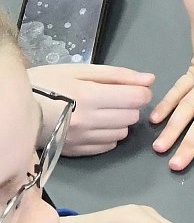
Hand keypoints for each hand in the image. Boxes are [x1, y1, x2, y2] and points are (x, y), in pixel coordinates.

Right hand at [30, 64, 153, 156]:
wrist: (15, 107)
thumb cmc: (48, 83)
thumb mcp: (81, 71)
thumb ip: (118, 75)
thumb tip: (149, 80)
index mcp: (89, 96)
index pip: (136, 98)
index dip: (141, 92)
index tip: (133, 89)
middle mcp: (88, 121)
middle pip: (132, 116)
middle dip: (129, 106)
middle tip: (113, 99)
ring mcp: (82, 139)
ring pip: (123, 133)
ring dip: (119, 121)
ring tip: (101, 111)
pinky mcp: (77, 151)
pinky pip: (108, 146)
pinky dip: (108, 135)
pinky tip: (95, 125)